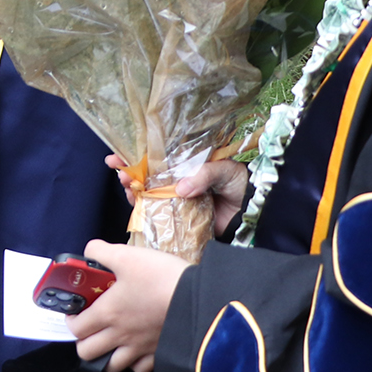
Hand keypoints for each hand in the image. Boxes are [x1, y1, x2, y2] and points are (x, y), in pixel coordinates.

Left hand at [66, 240, 186, 371]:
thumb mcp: (128, 256)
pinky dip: (135, 363)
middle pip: (87, 353)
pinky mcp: (159, 355)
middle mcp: (120, 336)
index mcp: (107, 313)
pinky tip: (137, 350)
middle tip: (92, 329)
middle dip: (84, 342)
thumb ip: (102, 252)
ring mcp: (139, 349)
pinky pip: (140, 369)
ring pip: (112, 366)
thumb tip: (88, 251)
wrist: (199, 299)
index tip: (76, 313)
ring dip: (106, 356)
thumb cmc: (160, 277)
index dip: (71, 321)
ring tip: (112, 342)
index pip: (76, 329)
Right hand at [104, 153, 250, 235]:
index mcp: (186, 164)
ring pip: (149, 194)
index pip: (158, 157)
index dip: (137, 154)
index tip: (118, 155)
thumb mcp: (224, 170)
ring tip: (127, 187)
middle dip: (129, 173)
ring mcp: (177, 199)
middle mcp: (178, 180)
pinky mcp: (180, 217)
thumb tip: (181, 189)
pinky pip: (159, 215)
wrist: (253, 210)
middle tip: (120, 173)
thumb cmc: (239, 183)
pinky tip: (137, 206)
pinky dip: (146, 212)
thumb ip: (203, 175)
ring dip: (134, 191)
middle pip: (147, 176)